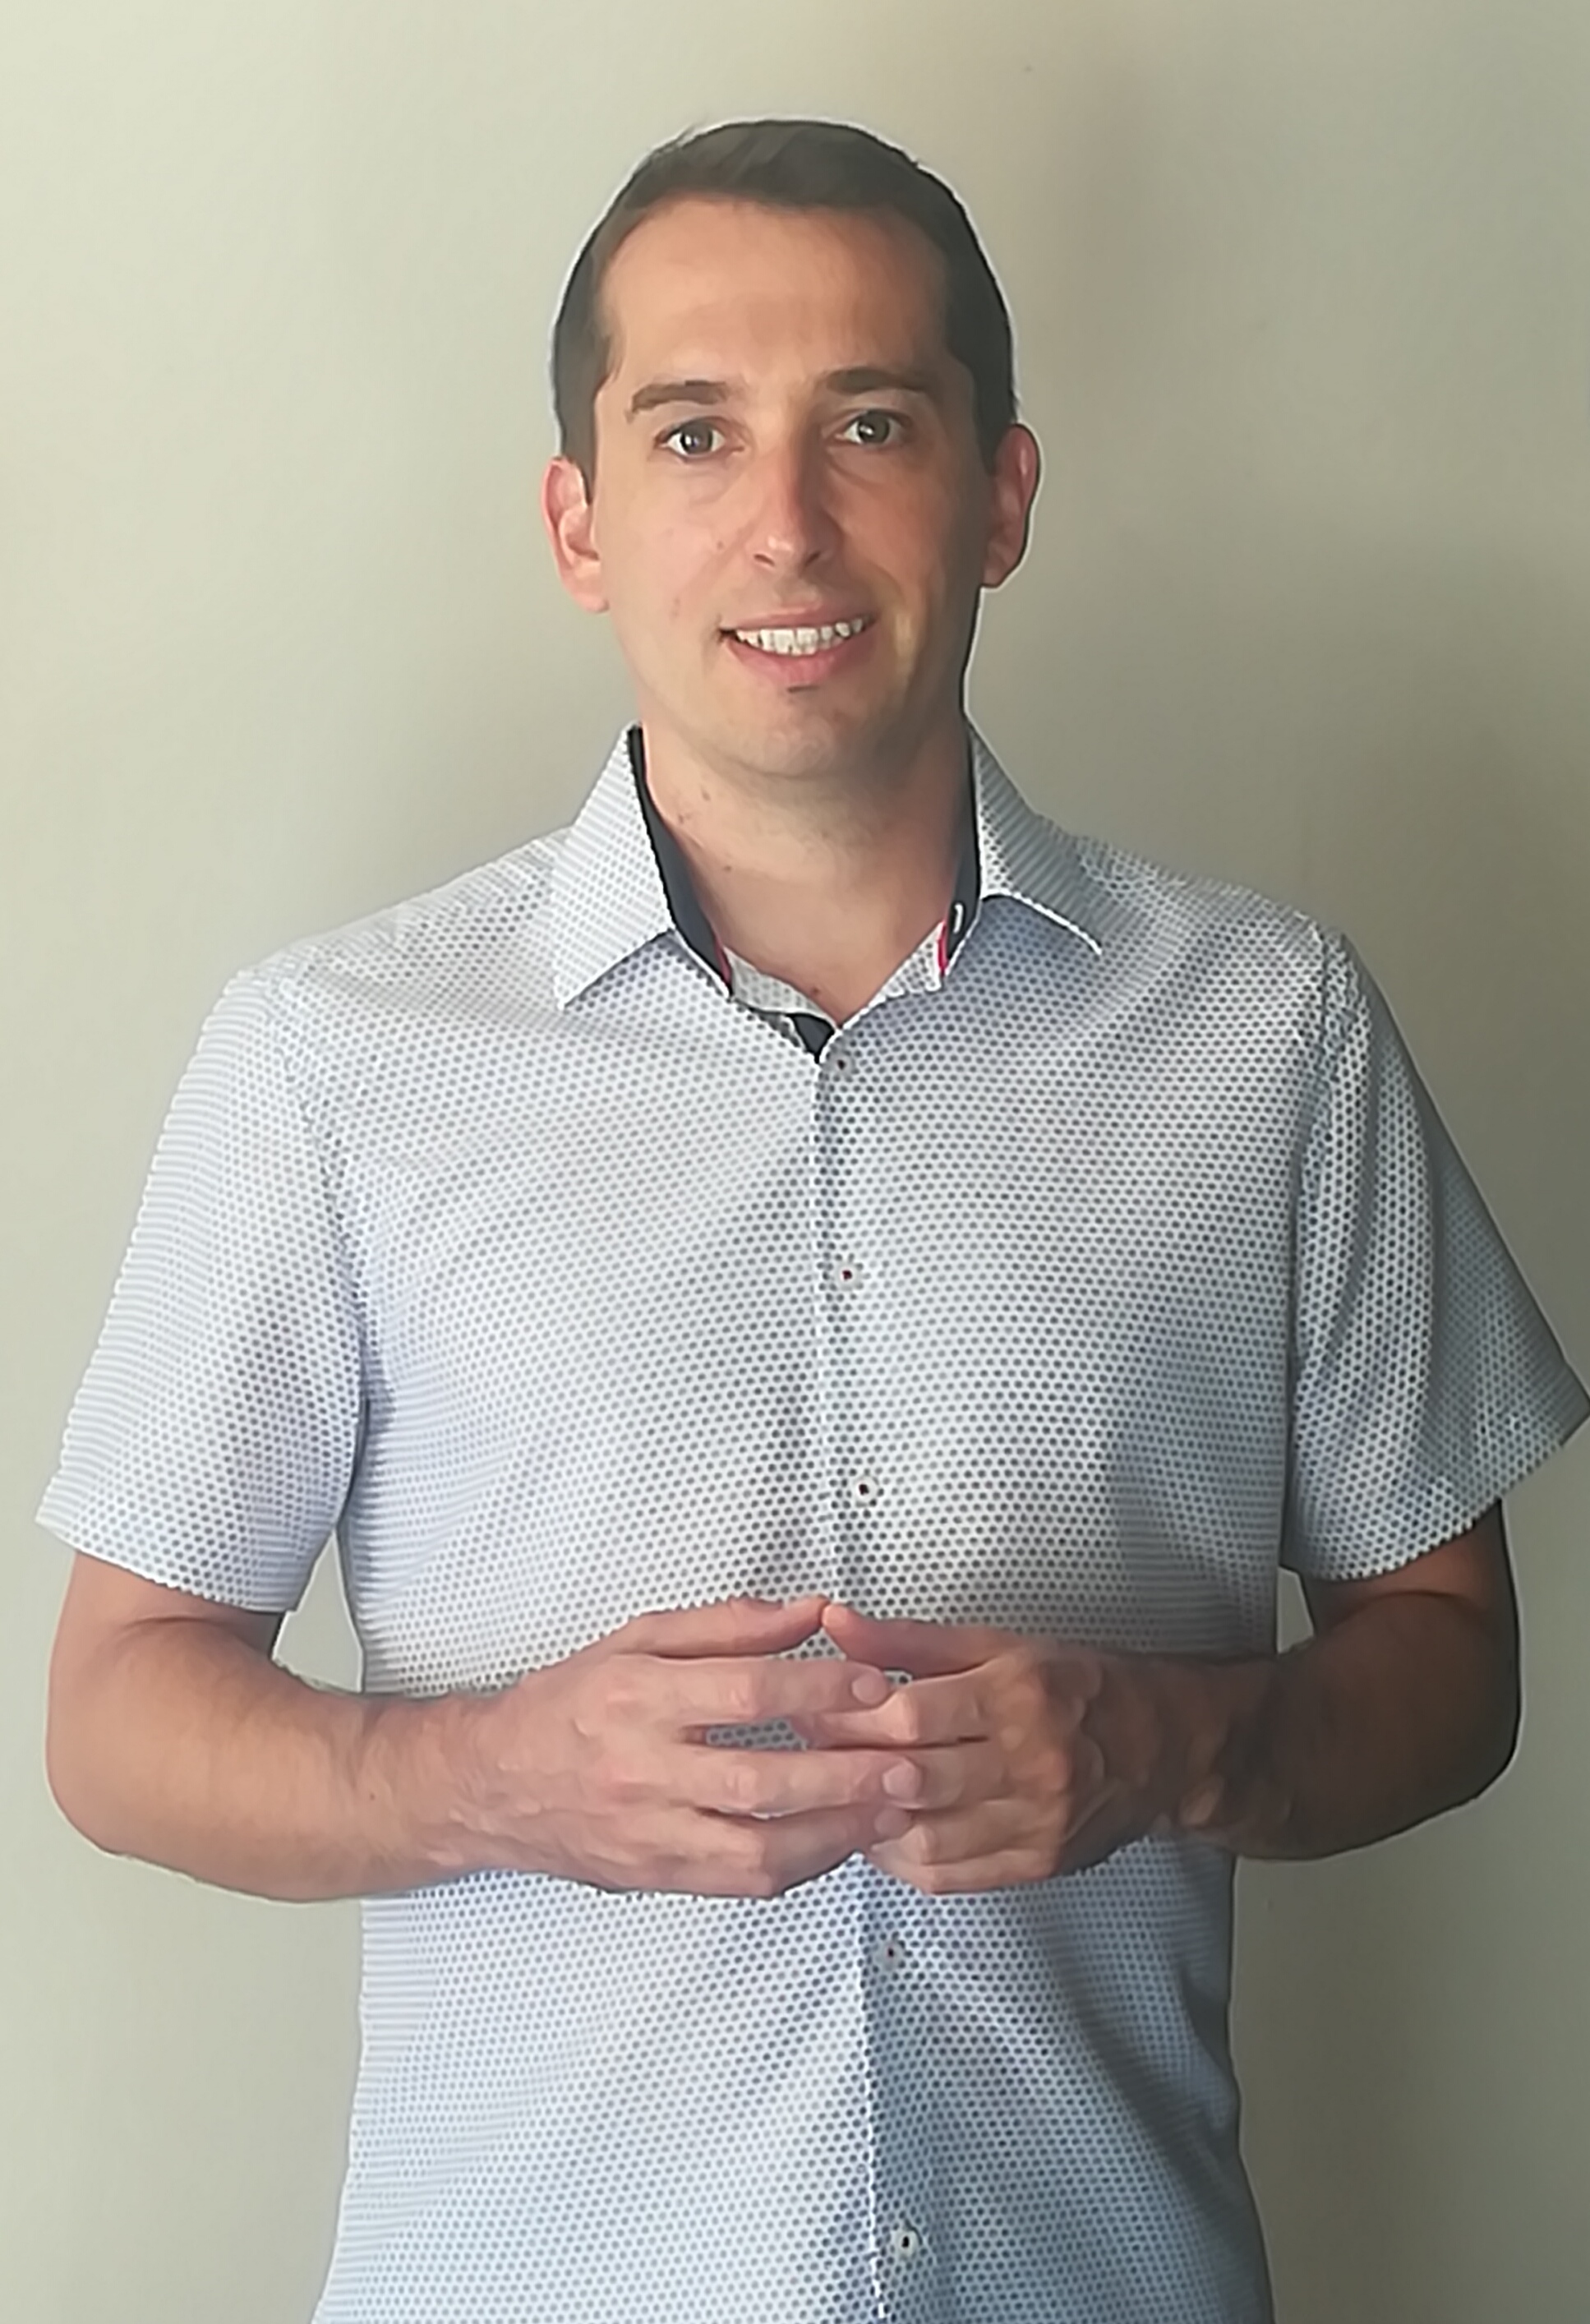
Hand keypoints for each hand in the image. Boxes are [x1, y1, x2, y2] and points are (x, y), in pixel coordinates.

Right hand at [453, 1596, 918, 1896]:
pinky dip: (800, 1865)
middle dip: (845, 1775)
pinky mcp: (656, 1877)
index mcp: (637, 1695)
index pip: (742, 1692)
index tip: (874, 1682)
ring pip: (756, 1848)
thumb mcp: (636, 1639)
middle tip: (909, 1763)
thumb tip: (810, 1611)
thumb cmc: (570, 1703)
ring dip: (835, 1834)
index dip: (816, 1687)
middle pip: (759, 1779)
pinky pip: (741, 1881)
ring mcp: (649, 1832)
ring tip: (892, 1812)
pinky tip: (840, 1841)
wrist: (492, 1786)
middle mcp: (641, 1768)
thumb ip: (726, 1625)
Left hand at [804, 1605, 1196, 1892]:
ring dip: (866, 1821)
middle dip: (845, 1769)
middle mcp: (1031, 1764)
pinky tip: (875, 1833)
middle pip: (913, 1777)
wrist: (1161, 1748)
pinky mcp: (1034, 1864)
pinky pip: (948, 1874)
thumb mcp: (999, 1645)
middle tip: (801, 1755)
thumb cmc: (1074, 1686)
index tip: (805, 1707)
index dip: (848, 1716)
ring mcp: (1035, 1823)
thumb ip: (909, 1641)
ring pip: (925, 1836)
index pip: (912, 1716)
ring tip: (832, 1796)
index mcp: (1019, 1697)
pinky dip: (899, 1858)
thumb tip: (835, 1623)